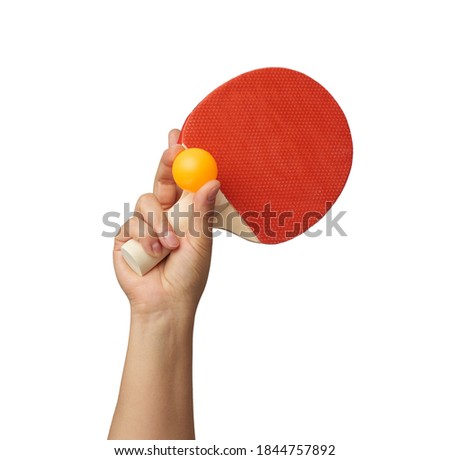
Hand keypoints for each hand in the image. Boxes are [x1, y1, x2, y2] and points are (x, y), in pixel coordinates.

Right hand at [113, 129, 220, 319]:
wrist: (165, 302)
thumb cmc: (188, 274)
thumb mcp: (200, 241)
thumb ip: (201, 211)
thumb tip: (212, 181)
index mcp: (185, 212)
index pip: (183, 179)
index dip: (182, 158)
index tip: (182, 136)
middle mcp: (164, 213)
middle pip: (161, 179)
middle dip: (166, 163)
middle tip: (174, 150)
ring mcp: (143, 223)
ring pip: (145, 201)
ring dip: (159, 223)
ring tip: (170, 246)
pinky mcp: (126, 235)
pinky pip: (132, 224)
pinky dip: (145, 239)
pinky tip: (153, 255)